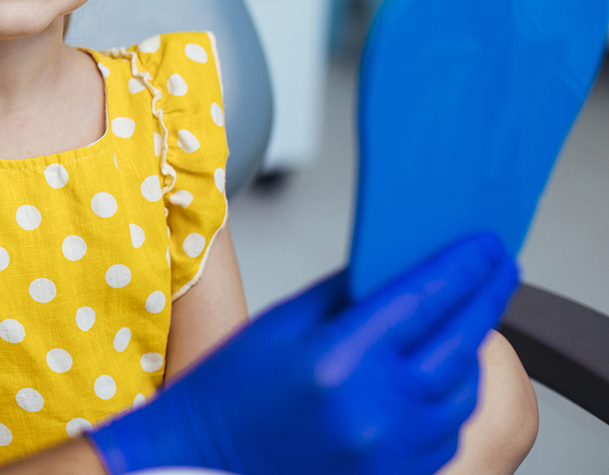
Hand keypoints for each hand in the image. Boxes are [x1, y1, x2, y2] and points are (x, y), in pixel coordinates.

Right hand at [88, 233, 517, 474]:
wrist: (203, 460)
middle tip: (497, 268)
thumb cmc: (230, 394)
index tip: (482, 245)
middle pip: (457, 341)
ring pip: (462, 389)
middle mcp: (373, 411)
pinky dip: (451, 395)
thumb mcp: (279, 323)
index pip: (421, 299)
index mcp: (336, 361)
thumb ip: (344, 292)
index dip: (460, 266)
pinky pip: (449, 429)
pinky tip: (438, 372)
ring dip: (468, 348)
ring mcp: (391, 451)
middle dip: (483, 297)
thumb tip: (396, 265)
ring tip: (463, 318)